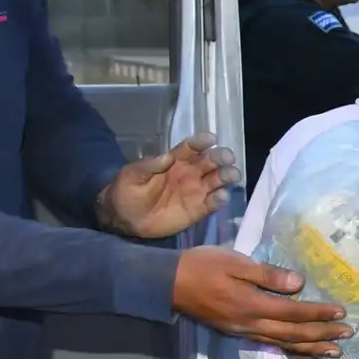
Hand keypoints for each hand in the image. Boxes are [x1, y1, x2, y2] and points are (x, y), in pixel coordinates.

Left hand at [97, 132, 241, 238]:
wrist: (125, 220)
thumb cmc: (128, 192)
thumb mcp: (132, 176)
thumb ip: (148, 166)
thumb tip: (166, 157)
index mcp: (175, 160)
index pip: (191, 148)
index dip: (201, 142)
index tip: (211, 138)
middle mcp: (190, 172)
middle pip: (210, 161)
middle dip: (220, 157)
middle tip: (228, 157)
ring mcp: (196, 191)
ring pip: (217, 179)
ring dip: (227, 175)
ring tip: (232, 175)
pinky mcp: (199, 209)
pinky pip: (213, 202)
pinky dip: (220, 199)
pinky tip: (222, 196)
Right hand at [172, 246, 349, 354]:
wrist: (168, 283)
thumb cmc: (202, 265)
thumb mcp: (235, 262)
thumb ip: (267, 274)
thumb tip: (298, 284)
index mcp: (251, 306)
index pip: (294, 314)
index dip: (319, 314)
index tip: (341, 312)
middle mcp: (250, 325)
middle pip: (293, 335)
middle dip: (322, 335)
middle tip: (347, 334)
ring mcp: (243, 332)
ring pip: (283, 344)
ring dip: (310, 346)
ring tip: (334, 349)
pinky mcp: (237, 332)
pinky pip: (271, 344)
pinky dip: (291, 348)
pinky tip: (302, 347)